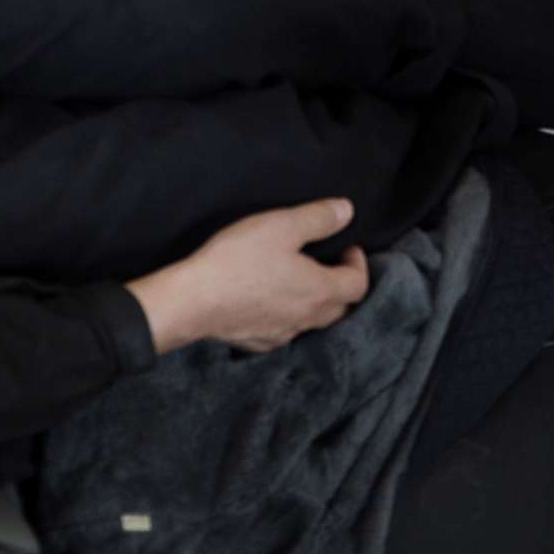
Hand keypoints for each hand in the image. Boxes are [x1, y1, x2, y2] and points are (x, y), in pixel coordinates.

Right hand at [128, 199, 370, 355]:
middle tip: (328, 263)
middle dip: (340, 284)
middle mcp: (308, 318)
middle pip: (340, 307)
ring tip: (299, 279)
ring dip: (314, 302)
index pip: (358, 285)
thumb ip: (317, 218)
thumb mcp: (281, 226)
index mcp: (320, 290)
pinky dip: (287, 314)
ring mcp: (283, 334)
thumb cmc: (239, 260)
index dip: (358, 264)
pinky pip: (284, 330)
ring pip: (312, 321)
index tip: (347, 247)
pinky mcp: (259, 341)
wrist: (194, 301)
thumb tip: (347, 211)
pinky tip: (269, 300)